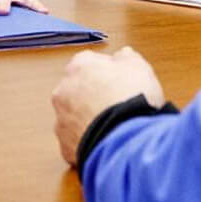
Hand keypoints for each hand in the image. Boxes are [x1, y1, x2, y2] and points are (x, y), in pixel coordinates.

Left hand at [51, 46, 164, 166]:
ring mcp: (62, 120)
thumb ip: (127, 57)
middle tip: (118, 104)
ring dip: (90, 119)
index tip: (122, 80)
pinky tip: (107, 142)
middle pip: (79, 89)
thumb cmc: (131, 100)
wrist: (125, 140)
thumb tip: (124, 56)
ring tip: (114, 126)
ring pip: (75, 116)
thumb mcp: (139, 66)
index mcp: (79, 66)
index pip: (90, 62)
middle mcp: (64, 91)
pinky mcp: (65, 146)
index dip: (109, 71)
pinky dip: (89, 141)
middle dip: (95, 95)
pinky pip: (77, 140)